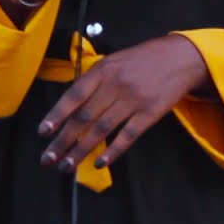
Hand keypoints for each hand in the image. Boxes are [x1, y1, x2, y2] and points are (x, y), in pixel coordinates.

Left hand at [38, 34, 208, 172]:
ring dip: (82, 150)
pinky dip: (112, 150)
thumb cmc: (142, 59)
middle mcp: (115, 85)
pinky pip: (128, 135)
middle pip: (84, 117)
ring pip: (102, 129)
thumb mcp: (114, 61)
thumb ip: (94, 81)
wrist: (180, 57)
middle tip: (48, 160)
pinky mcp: (150, 113)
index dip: (56, 115)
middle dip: (63, 141)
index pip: (74, 95)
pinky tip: (100, 163)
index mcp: (103, 70)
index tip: (42, 133)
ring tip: (68, 166)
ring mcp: (133, 100)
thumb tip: (70, 107)